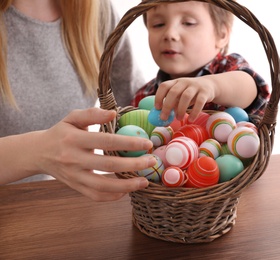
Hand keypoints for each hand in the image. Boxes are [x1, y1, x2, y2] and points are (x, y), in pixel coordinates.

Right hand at [35, 108, 155, 200]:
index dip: (129, 143)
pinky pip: (95, 196)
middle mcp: (73, 159)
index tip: (147, 143)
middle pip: (108, 165)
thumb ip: (92, 114)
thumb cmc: (61, 132)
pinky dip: (112, 196)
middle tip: (151, 161)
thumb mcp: (72, 118)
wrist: (38, 153)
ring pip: (103, 186)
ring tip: (145, 182)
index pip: (106, 141)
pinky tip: (127, 191)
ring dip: (127, 186)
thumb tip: (113, 113)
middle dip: (133, 165)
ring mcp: (74, 176)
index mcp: (74, 139)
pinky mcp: (75, 187)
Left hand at [154, 77, 215, 122]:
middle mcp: (184, 82)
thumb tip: (164, 119)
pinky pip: (199, 102)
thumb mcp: (180, 95)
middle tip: (164, 118)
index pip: (164, 86)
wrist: (209, 85)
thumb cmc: (190, 93)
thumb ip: (173, 104)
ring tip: (178, 119)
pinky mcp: (205, 92)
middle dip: (167, 106)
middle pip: (174, 92)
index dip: (159, 96)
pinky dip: (194, 112)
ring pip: (186, 96)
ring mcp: (195, 86)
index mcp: (175, 82)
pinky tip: (191, 119)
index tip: (157, 108)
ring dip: (180, 109)